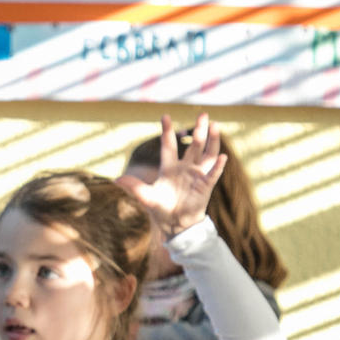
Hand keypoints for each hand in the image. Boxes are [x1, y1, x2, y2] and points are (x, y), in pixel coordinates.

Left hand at [114, 114, 225, 238]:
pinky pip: (213, 174)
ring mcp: (196, 175)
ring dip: (211, 141)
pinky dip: (218, 166)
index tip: (165, 116)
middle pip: (194, 144)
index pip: (169, 145)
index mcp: (169, 167)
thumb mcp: (146, 197)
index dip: (167, 131)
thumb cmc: (160, 209)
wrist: (174, 225)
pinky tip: (223, 156)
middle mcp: (185, 168)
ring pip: (206, 154)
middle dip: (199, 129)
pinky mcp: (205, 186)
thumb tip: (116, 180)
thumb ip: (134, 187)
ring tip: (215, 125)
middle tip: (203, 114)